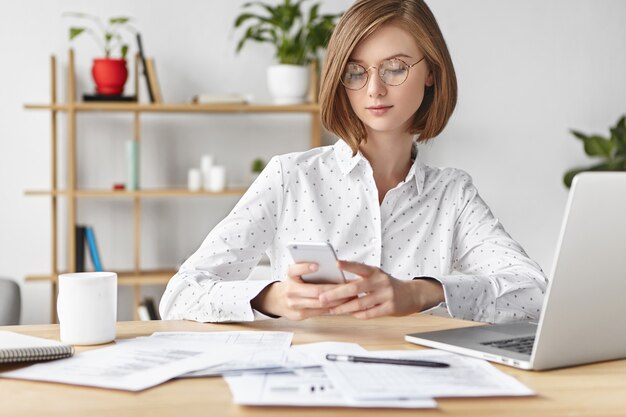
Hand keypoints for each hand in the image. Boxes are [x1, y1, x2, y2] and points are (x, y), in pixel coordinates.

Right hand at [251, 263, 352, 320]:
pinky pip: (320, 312)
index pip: (295, 270)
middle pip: (315, 290)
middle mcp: (290, 291)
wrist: (276, 300)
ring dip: (337, 301)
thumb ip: (306, 270)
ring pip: (320, 304)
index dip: (305, 268)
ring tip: (351, 296)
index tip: (316, 265)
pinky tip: (343, 305)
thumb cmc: (292, 283)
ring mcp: (294, 305)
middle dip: (335, 289)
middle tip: (349, 286)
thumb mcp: (295, 274)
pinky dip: (333, 308)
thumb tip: (331, 268)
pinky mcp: (299, 315)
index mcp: (289, 276)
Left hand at [318, 261, 444, 318]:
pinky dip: (358, 315)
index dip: (348, 265)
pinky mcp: (390, 308)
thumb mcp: (375, 277)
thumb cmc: (386, 285)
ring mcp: (386, 295)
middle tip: (322, 298)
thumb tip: (334, 284)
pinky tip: (350, 314)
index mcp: (375, 272)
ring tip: (331, 310)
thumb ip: (358, 279)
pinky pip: (370, 313)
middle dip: (336, 294)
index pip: (359, 267)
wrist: (410, 295)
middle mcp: (380, 281)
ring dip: (344, 308)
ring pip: (360, 303)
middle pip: (355, 288)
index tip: (336, 263)